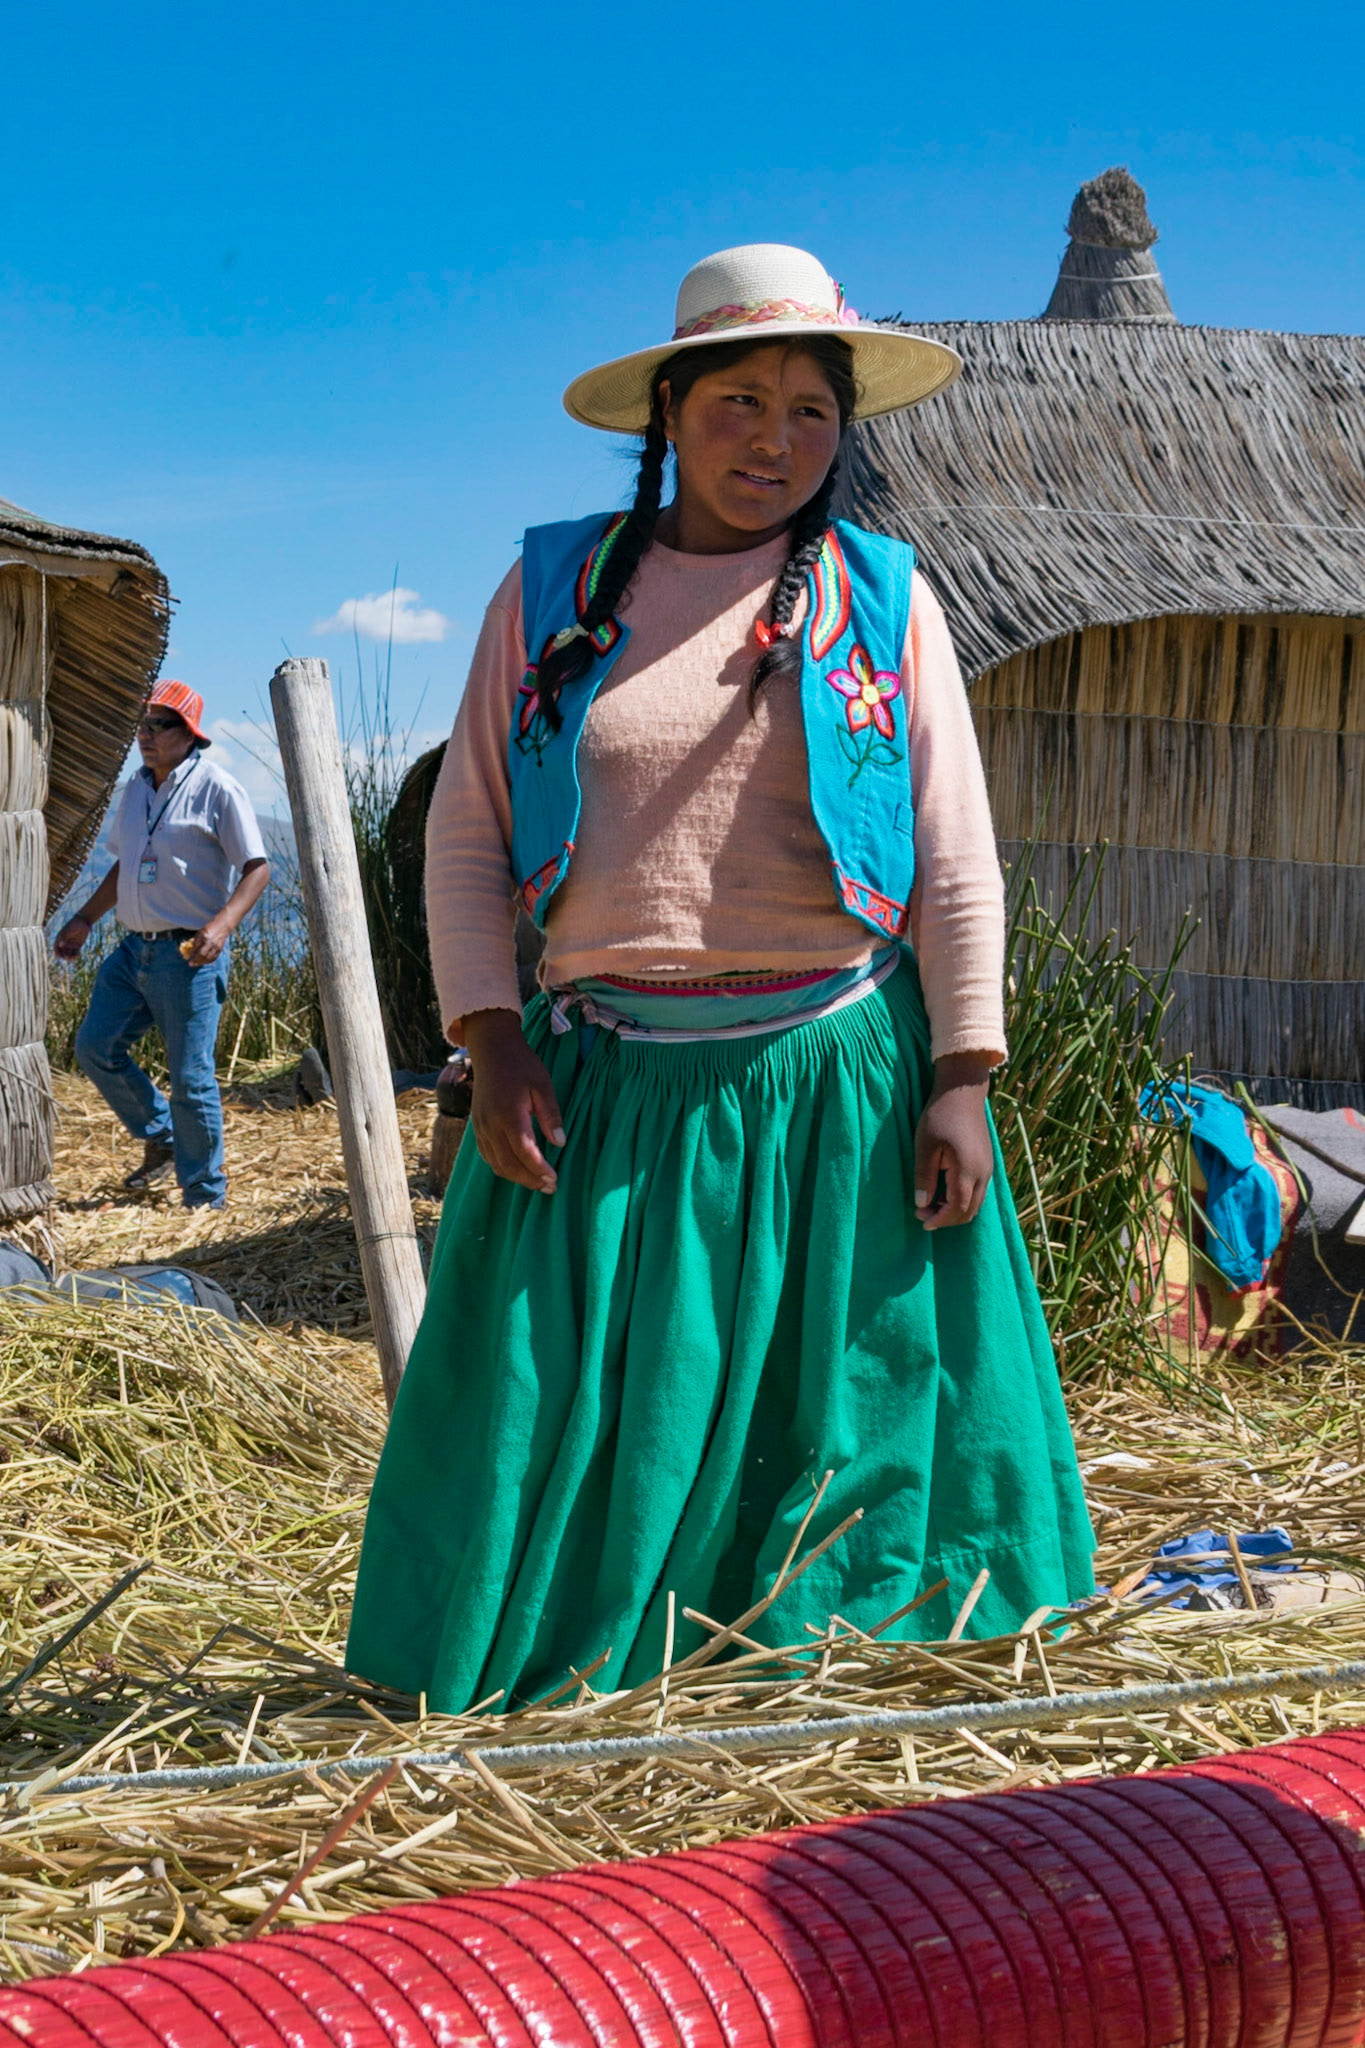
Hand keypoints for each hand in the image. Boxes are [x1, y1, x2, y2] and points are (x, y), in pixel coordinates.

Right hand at [53, 915, 90, 960]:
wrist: (83, 922)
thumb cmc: (74, 924)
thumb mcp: (68, 930)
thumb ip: (64, 937)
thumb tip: (60, 945)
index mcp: (60, 939)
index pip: (56, 948)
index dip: (57, 953)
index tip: (59, 956)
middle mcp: (65, 943)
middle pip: (63, 953)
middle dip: (64, 957)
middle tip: (67, 958)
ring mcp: (71, 945)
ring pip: (69, 954)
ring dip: (70, 958)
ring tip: (73, 958)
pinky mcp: (78, 946)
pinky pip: (76, 953)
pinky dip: (76, 956)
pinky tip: (77, 956)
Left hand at [182, 917, 229, 965]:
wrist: (222, 926)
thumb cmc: (210, 928)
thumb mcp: (201, 932)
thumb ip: (196, 940)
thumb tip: (191, 949)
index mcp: (205, 937)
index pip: (197, 948)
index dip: (191, 953)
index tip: (187, 957)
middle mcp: (211, 943)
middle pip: (202, 955)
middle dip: (195, 961)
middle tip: (190, 964)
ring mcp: (216, 947)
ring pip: (208, 958)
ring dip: (201, 962)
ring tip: (196, 964)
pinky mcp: (220, 950)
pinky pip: (213, 958)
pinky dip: (208, 961)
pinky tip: (203, 962)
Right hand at [464, 1009, 565, 1193]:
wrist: (492, 1049)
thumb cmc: (521, 1065)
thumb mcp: (543, 1085)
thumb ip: (550, 1115)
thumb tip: (560, 1143)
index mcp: (509, 1114)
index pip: (525, 1151)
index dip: (539, 1169)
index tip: (554, 1178)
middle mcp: (491, 1124)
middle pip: (508, 1164)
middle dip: (529, 1180)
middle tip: (549, 1187)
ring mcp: (481, 1127)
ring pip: (496, 1163)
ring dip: (516, 1177)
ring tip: (536, 1183)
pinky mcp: (476, 1126)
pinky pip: (487, 1155)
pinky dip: (502, 1167)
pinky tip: (517, 1169)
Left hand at [914, 1053, 994, 1229]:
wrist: (963, 1092)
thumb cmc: (940, 1115)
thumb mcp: (925, 1146)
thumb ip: (924, 1177)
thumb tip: (922, 1204)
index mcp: (968, 1170)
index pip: (957, 1208)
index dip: (940, 1219)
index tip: (922, 1221)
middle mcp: (983, 1174)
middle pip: (969, 1211)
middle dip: (946, 1218)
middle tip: (922, 1212)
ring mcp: (988, 1169)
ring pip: (975, 1203)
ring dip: (954, 1209)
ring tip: (930, 1202)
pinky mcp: (986, 1164)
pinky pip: (977, 1192)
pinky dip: (961, 1199)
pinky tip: (943, 1191)